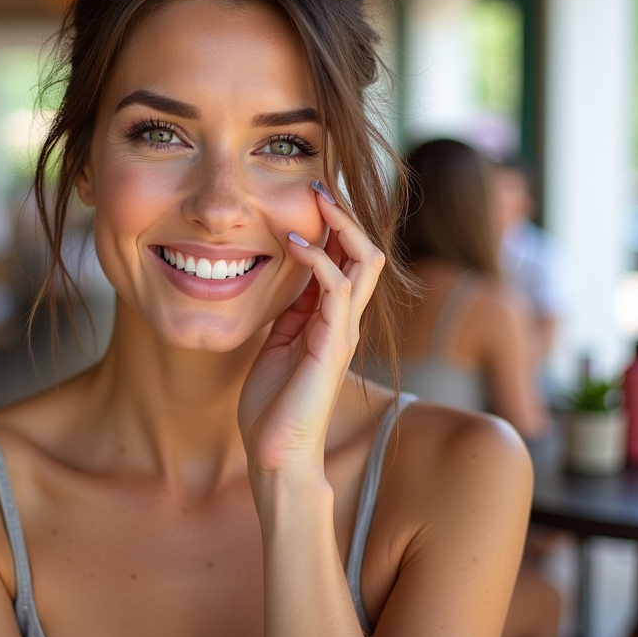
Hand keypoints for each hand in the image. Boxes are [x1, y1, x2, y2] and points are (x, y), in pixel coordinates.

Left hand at [237, 181, 385, 479]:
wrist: (276, 454)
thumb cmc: (272, 404)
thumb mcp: (276, 342)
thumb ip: (288, 311)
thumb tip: (285, 276)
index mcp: (330, 318)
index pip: (346, 258)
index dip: (333, 224)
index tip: (309, 193)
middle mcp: (345, 319)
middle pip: (365, 251)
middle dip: (345, 214)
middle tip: (319, 182)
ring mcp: (343, 330)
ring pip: (364, 262)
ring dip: (340, 224)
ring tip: (315, 196)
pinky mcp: (333, 343)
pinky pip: (335, 288)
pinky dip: (317, 258)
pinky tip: (293, 242)